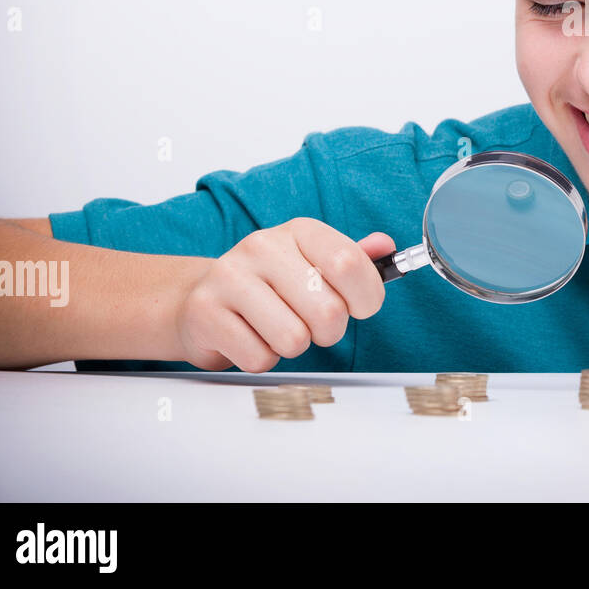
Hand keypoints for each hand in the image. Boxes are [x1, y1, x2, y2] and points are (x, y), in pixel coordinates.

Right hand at [174, 218, 395, 371]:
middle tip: (313, 325)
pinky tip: (251, 337)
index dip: (367, 297)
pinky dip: (262, 358)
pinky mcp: (205, 312)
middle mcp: (263, 246)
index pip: (350, 263)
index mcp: (300, 230)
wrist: (203, 299)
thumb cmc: (272, 286)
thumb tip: (386, 246)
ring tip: (278, 329)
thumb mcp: (314, 263)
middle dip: (330, 332)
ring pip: (293, 339)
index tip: (360, 308)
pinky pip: (259, 358)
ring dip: (294, 347)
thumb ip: (354, 258)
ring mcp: (230, 277)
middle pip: (328, 311)